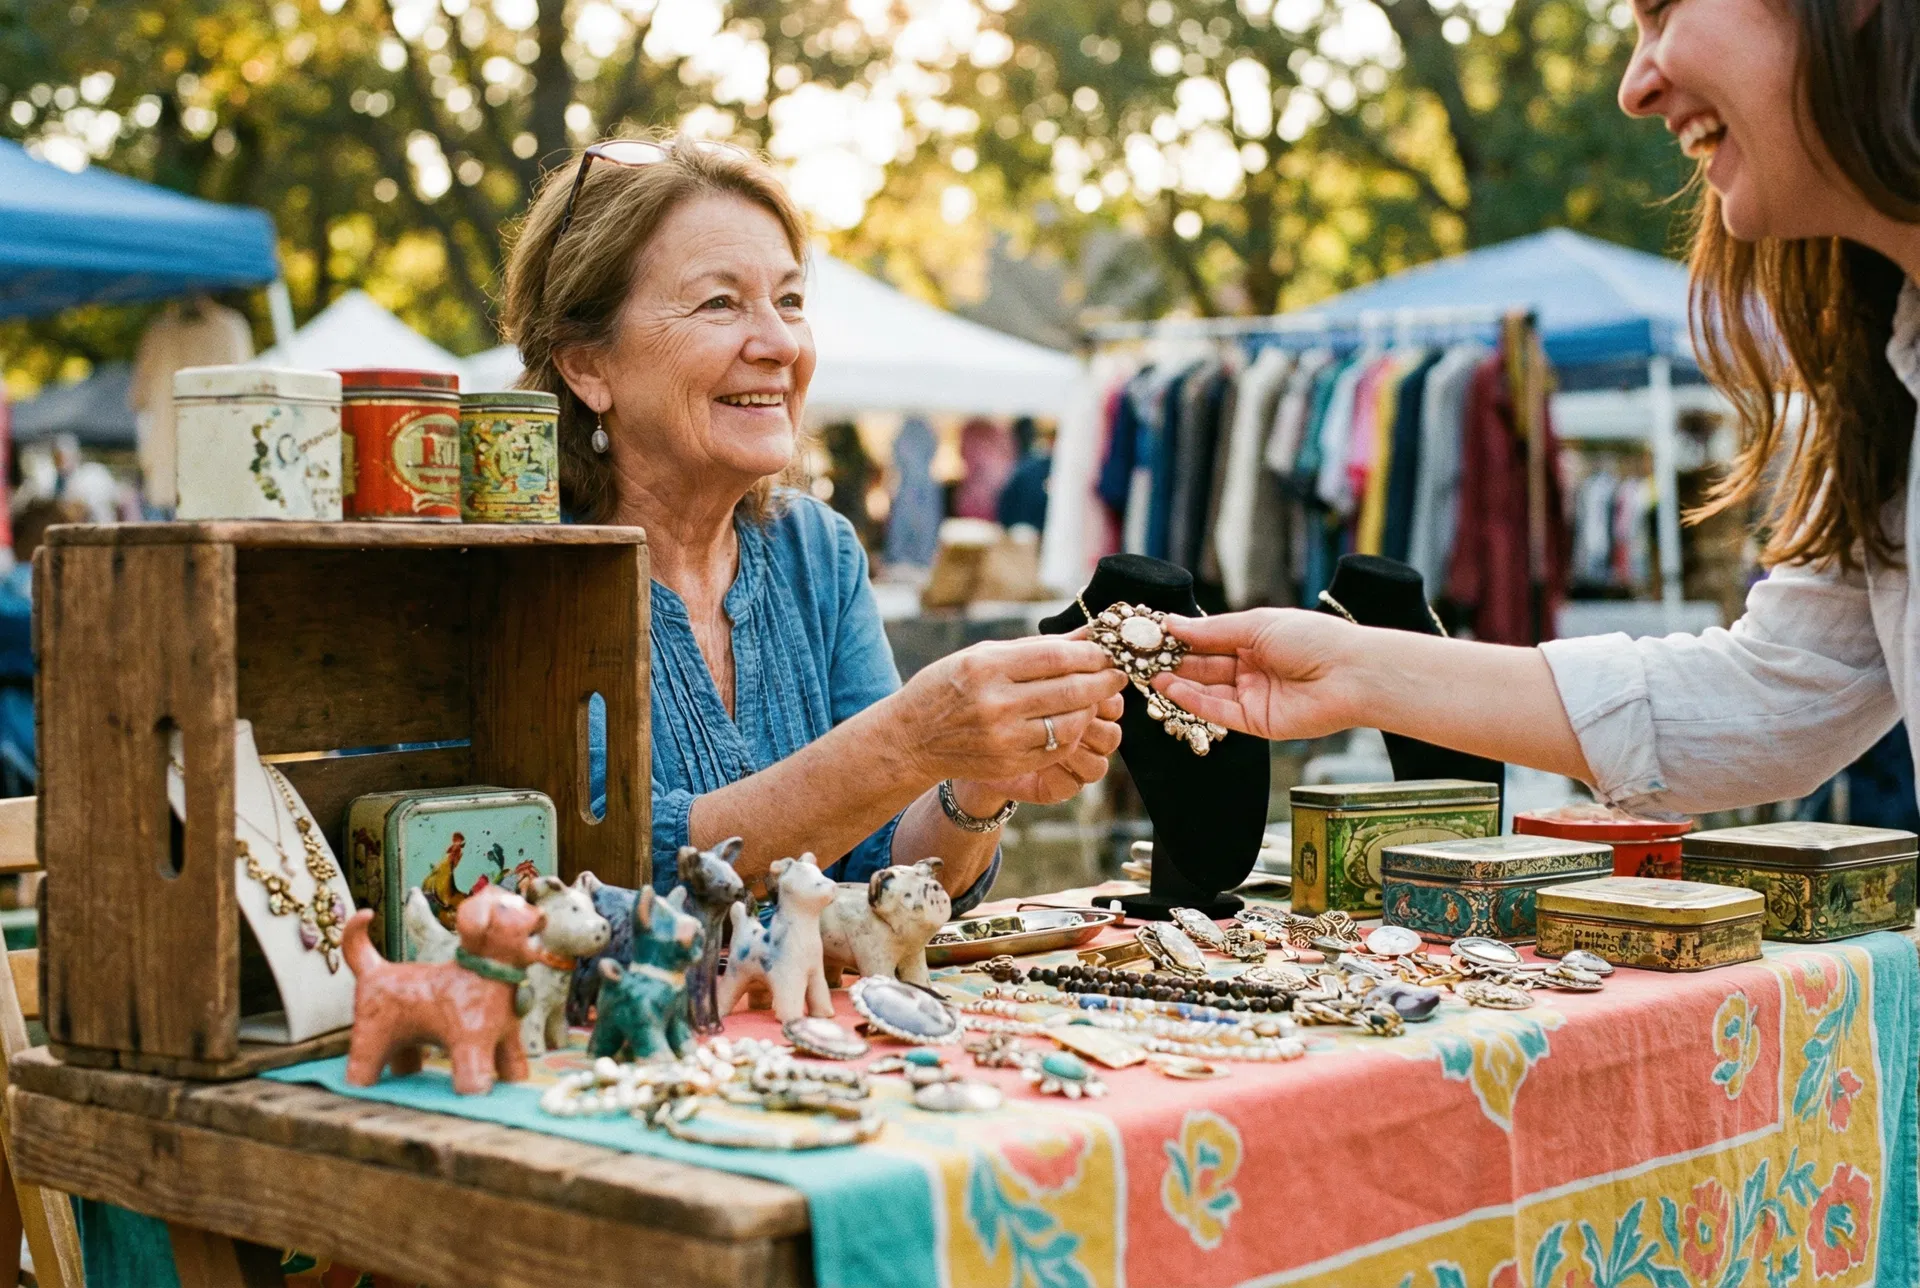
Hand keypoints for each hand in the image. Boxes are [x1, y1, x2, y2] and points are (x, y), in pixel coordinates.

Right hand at [894, 636, 1127, 784]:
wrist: (913, 738)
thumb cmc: (948, 687)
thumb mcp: (983, 655)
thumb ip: (1035, 648)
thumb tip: (1085, 634)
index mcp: (988, 667)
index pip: (1056, 656)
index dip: (1090, 653)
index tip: (1107, 650)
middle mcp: (997, 703)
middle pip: (1070, 689)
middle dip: (1103, 680)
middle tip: (1118, 673)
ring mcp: (1004, 737)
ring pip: (1070, 721)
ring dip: (1092, 707)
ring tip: (1098, 696)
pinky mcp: (1011, 764)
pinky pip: (1057, 747)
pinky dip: (1074, 731)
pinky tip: (1075, 719)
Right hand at [1150, 608, 1360, 740]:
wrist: (1351, 674)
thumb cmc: (1312, 639)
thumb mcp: (1257, 624)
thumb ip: (1212, 630)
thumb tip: (1172, 622)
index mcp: (1255, 639)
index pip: (1209, 639)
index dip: (1180, 638)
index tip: (1150, 634)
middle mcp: (1252, 668)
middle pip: (1204, 666)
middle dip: (1173, 662)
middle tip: (1141, 657)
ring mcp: (1253, 696)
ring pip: (1208, 691)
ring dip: (1178, 683)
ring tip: (1149, 674)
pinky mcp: (1256, 722)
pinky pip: (1219, 712)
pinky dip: (1195, 702)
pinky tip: (1173, 689)